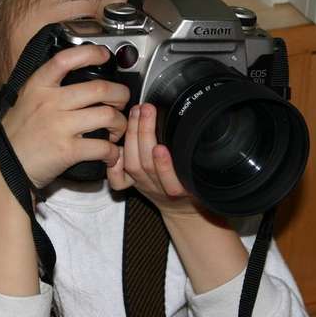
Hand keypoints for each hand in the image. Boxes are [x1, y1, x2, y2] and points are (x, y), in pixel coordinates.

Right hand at [0, 45, 129, 188]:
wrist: (5, 168)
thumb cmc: (18, 135)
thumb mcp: (25, 100)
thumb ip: (47, 86)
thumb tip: (74, 72)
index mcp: (38, 86)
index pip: (65, 59)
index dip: (90, 53)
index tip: (104, 55)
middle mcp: (49, 102)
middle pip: (100, 89)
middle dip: (120, 94)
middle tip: (122, 101)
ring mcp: (59, 126)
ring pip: (107, 116)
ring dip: (120, 123)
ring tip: (117, 129)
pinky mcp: (67, 151)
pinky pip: (102, 147)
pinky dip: (113, 151)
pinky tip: (110, 153)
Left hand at [107, 103, 201, 217]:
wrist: (181, 207)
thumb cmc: (192, 182)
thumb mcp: (200, 170)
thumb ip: (195, 152)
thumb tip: (193, 122)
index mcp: (183, 188)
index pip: (173, 182)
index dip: (164, 166)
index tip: (161, 148)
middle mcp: (161, 188)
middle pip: (147, 164)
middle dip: (145, 133)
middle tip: (147, 109)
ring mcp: (144, 185)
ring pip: (133, 165)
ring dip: (132, 135)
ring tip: (136, 112)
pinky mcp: (132, 184)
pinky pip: (118, 181)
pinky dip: (114, 165)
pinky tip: (116, 144)